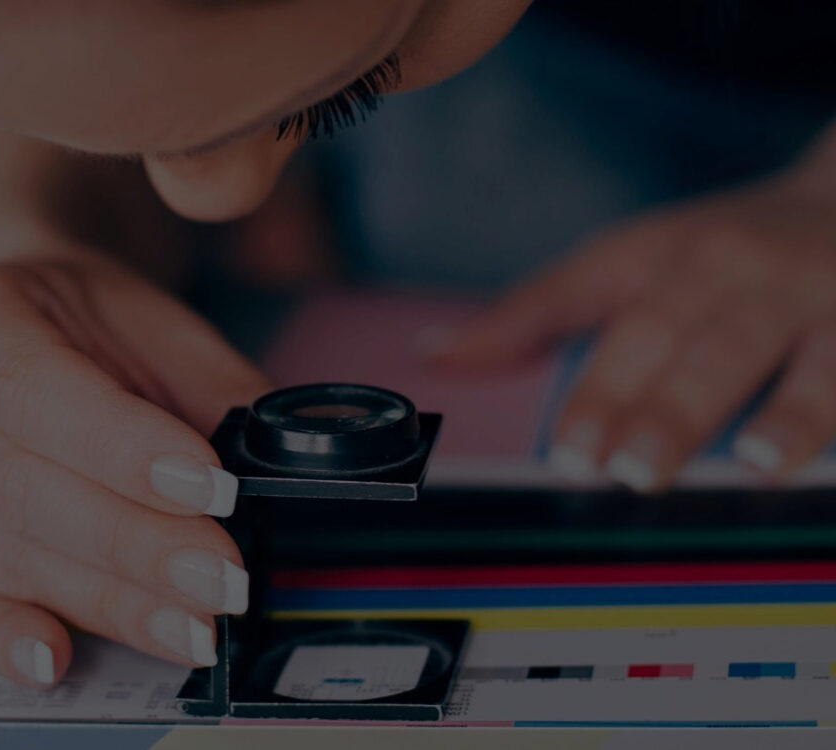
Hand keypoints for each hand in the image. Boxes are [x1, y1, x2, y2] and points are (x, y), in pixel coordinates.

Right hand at [0, 251, 270, 685]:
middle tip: (222, 577)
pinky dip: (14, 637)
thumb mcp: (156, 326)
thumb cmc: (84, 321)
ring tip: (196, 625)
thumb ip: (218, 390)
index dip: (125, 448)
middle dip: (138, 542)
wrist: (12, 326)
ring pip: (11, 553)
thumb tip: (288, 467)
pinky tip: (63, 658)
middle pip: (26, 488)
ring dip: (112, 599)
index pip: (38, 391)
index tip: (213, 488)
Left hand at [426, 169, 835, 490]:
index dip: (595, 388)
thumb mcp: (618, 263)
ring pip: (804, 355)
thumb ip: (534, 312)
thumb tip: (436, 353)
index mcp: (663, 258)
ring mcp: (820, 298)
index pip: (620, 322)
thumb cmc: (711, 248)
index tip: (570, 451)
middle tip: (631, 470)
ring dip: (784, 410)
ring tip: (755, 461)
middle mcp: (738, 272)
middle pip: (700, 340)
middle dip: (667, 406)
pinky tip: (823, 456)